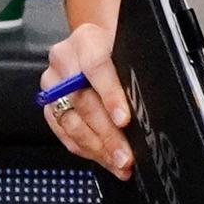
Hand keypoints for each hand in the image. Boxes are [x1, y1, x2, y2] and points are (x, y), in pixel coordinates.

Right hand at [41, 21, 133, 178]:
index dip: (111, 95)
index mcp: (86, 40)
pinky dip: (86, 149)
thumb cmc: (119, 46)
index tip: (124, 120)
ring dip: (97, 148)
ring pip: (72, 122)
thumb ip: (135, 68)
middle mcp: (63, 61)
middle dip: (107, 133)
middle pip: (84, 102)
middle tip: (126, 155)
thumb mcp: (129, 46)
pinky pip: (64, 133)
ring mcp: (52, 85)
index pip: (97, 67)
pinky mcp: (49, 105)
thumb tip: (154, 102)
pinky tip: (105, 160)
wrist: (96, 41)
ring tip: (119, 163)